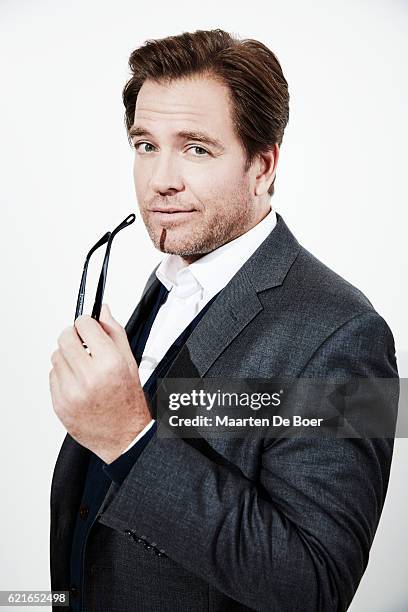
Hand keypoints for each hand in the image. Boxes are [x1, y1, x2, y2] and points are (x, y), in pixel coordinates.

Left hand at [49, 303, 150, 463]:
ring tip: (83, 367)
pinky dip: (63, 375)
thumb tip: (103, 311)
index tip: (89, 327)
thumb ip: (114, 332)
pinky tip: (78, 382)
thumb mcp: (130, 362)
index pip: (85, 325)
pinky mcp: (60, 404)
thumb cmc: (128, 401)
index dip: (87, 323)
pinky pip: (52, 376)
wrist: (124, 437)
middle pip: (65, 338)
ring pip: (56, 356)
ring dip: (67, 356)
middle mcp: (89, 377)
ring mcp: (72, 392)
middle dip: (73, 336)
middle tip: (83, 344)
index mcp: (110, 363)